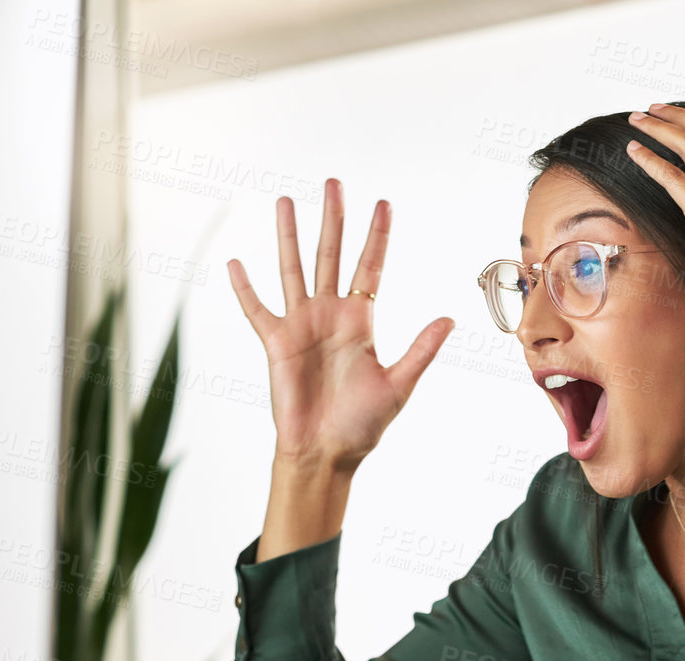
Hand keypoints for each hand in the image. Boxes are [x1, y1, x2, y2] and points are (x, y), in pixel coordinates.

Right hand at [228, 178, 453, 471]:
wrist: (326, 453)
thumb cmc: (363, 425)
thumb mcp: (400, 385)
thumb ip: (421, 350)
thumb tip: (450, 319)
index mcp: (361, 322)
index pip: (370, 268)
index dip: (377, 236)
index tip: (383, 203)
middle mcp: (330, 316)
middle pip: (331, 256)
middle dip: (333, 219)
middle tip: (333, 182)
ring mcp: (301, 326)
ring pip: (294, 269)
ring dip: (289, 235)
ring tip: (284, 200)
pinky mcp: (276, 343)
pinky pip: (257, 309)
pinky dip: (245, 288)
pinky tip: (234, 262)